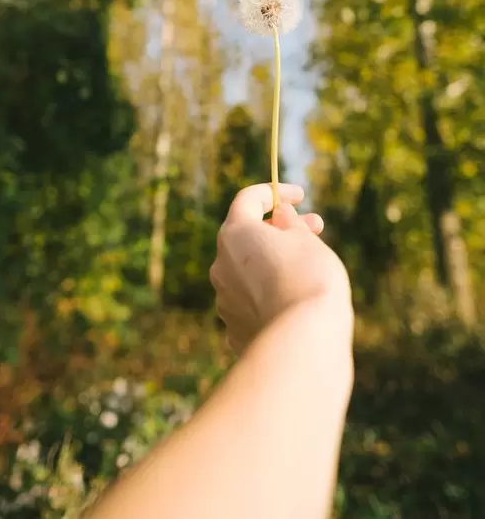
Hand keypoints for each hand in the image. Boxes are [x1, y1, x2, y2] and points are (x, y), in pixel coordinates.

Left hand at [210, 183, 351, 354]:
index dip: (275, 192)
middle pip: (248, 236)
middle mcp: (221, 266)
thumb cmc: (308, 281)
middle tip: (315, 228)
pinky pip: (253, 300)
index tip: (300, 196)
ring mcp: (225, 300)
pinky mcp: (235, 329)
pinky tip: (296, 297)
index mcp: (234, 235)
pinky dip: (272, 291)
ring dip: (275, 260)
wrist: (305, 344)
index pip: (248, 199)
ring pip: (249, 270)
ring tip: (311, 263)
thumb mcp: (305, 240)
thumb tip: (279, 215)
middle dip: (280, 228)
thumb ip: (289, 222)